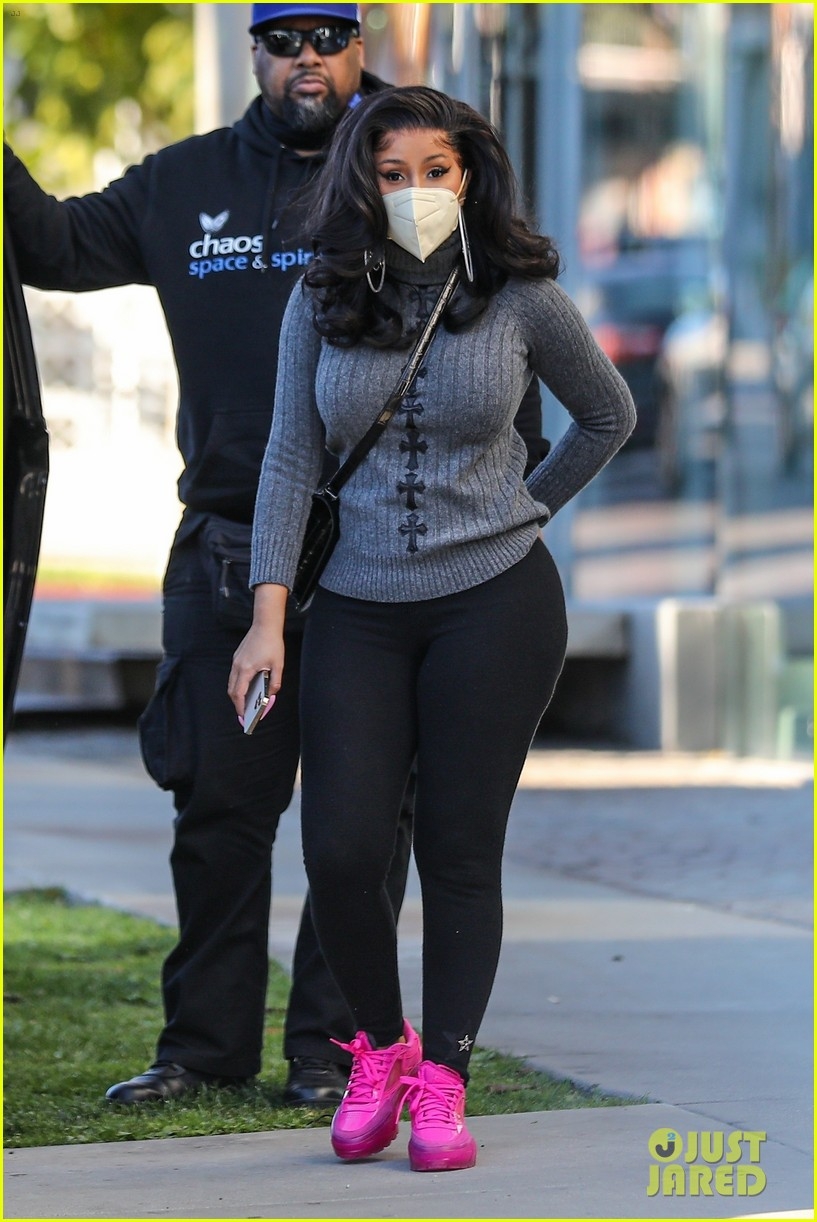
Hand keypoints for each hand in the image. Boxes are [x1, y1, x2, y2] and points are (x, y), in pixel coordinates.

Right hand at [227, 583, 287, 719]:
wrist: (265, 624)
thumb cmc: (272, 643)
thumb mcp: (278, 665)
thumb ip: (275, 682)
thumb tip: (271, 695)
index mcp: (246, 669)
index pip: (238, 693)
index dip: (240, 707)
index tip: (243, 716)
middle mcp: (237, 666)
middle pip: (232, 690)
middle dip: (237, 703)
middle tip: (244, 713)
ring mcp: (236, 661)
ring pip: (232, 682)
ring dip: (237, 694)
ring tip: (246, 703)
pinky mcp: (237, 657)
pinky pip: (235, 675)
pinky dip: (238, 684)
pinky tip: (247, 688)